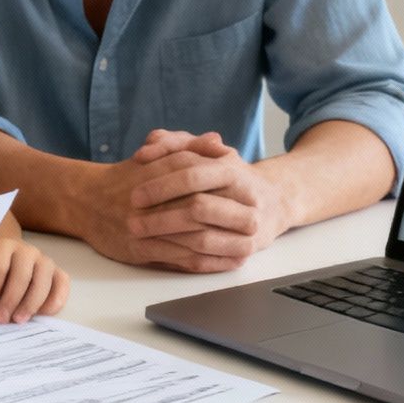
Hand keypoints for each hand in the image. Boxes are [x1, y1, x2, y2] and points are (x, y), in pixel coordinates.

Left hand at [0, 236, 69, 322]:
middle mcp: (23, 250)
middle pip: (22, 271)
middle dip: (11, 297)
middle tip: (1, 319)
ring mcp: (41, 260)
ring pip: (44, 276)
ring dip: (33, 301)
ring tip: (20, 320)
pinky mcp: (55, 273)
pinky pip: (62, 281)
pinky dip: (57, 297)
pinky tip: (45, 313)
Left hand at [126, 130, 291, 270]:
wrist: (270, 204)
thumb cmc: (228, 177)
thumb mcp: (206, 154)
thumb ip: (175, 143)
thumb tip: (149, 143)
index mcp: (232, 171)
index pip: (192, 174)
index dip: (161, 184)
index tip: (134, 194)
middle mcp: (246, 198)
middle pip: (197, 208)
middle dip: (160, 215)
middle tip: (132, 219)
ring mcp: (249, 227)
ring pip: (203, 237)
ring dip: (167, 238)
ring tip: (140, 235)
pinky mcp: (247, 250)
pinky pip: (210, 259)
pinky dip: (181, 256)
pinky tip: (160, 251)